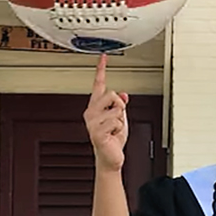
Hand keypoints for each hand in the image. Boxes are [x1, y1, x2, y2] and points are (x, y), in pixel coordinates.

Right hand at [84, 54, 129, 171]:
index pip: (99, 85)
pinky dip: (120, 129)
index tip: (103, 57)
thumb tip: (124, 94)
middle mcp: (91, 112)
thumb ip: (121, 106)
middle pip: (112, 95)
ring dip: (121, 121)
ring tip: (114, 130)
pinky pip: (117, 122)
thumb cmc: (113, 140)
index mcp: (95, 107)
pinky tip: (112, 136)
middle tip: (117, 119)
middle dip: (120, 106)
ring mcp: (92, 122)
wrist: (110, 158)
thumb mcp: (121, 119)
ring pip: (117, 109)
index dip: (101, 70)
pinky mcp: (97, 132)